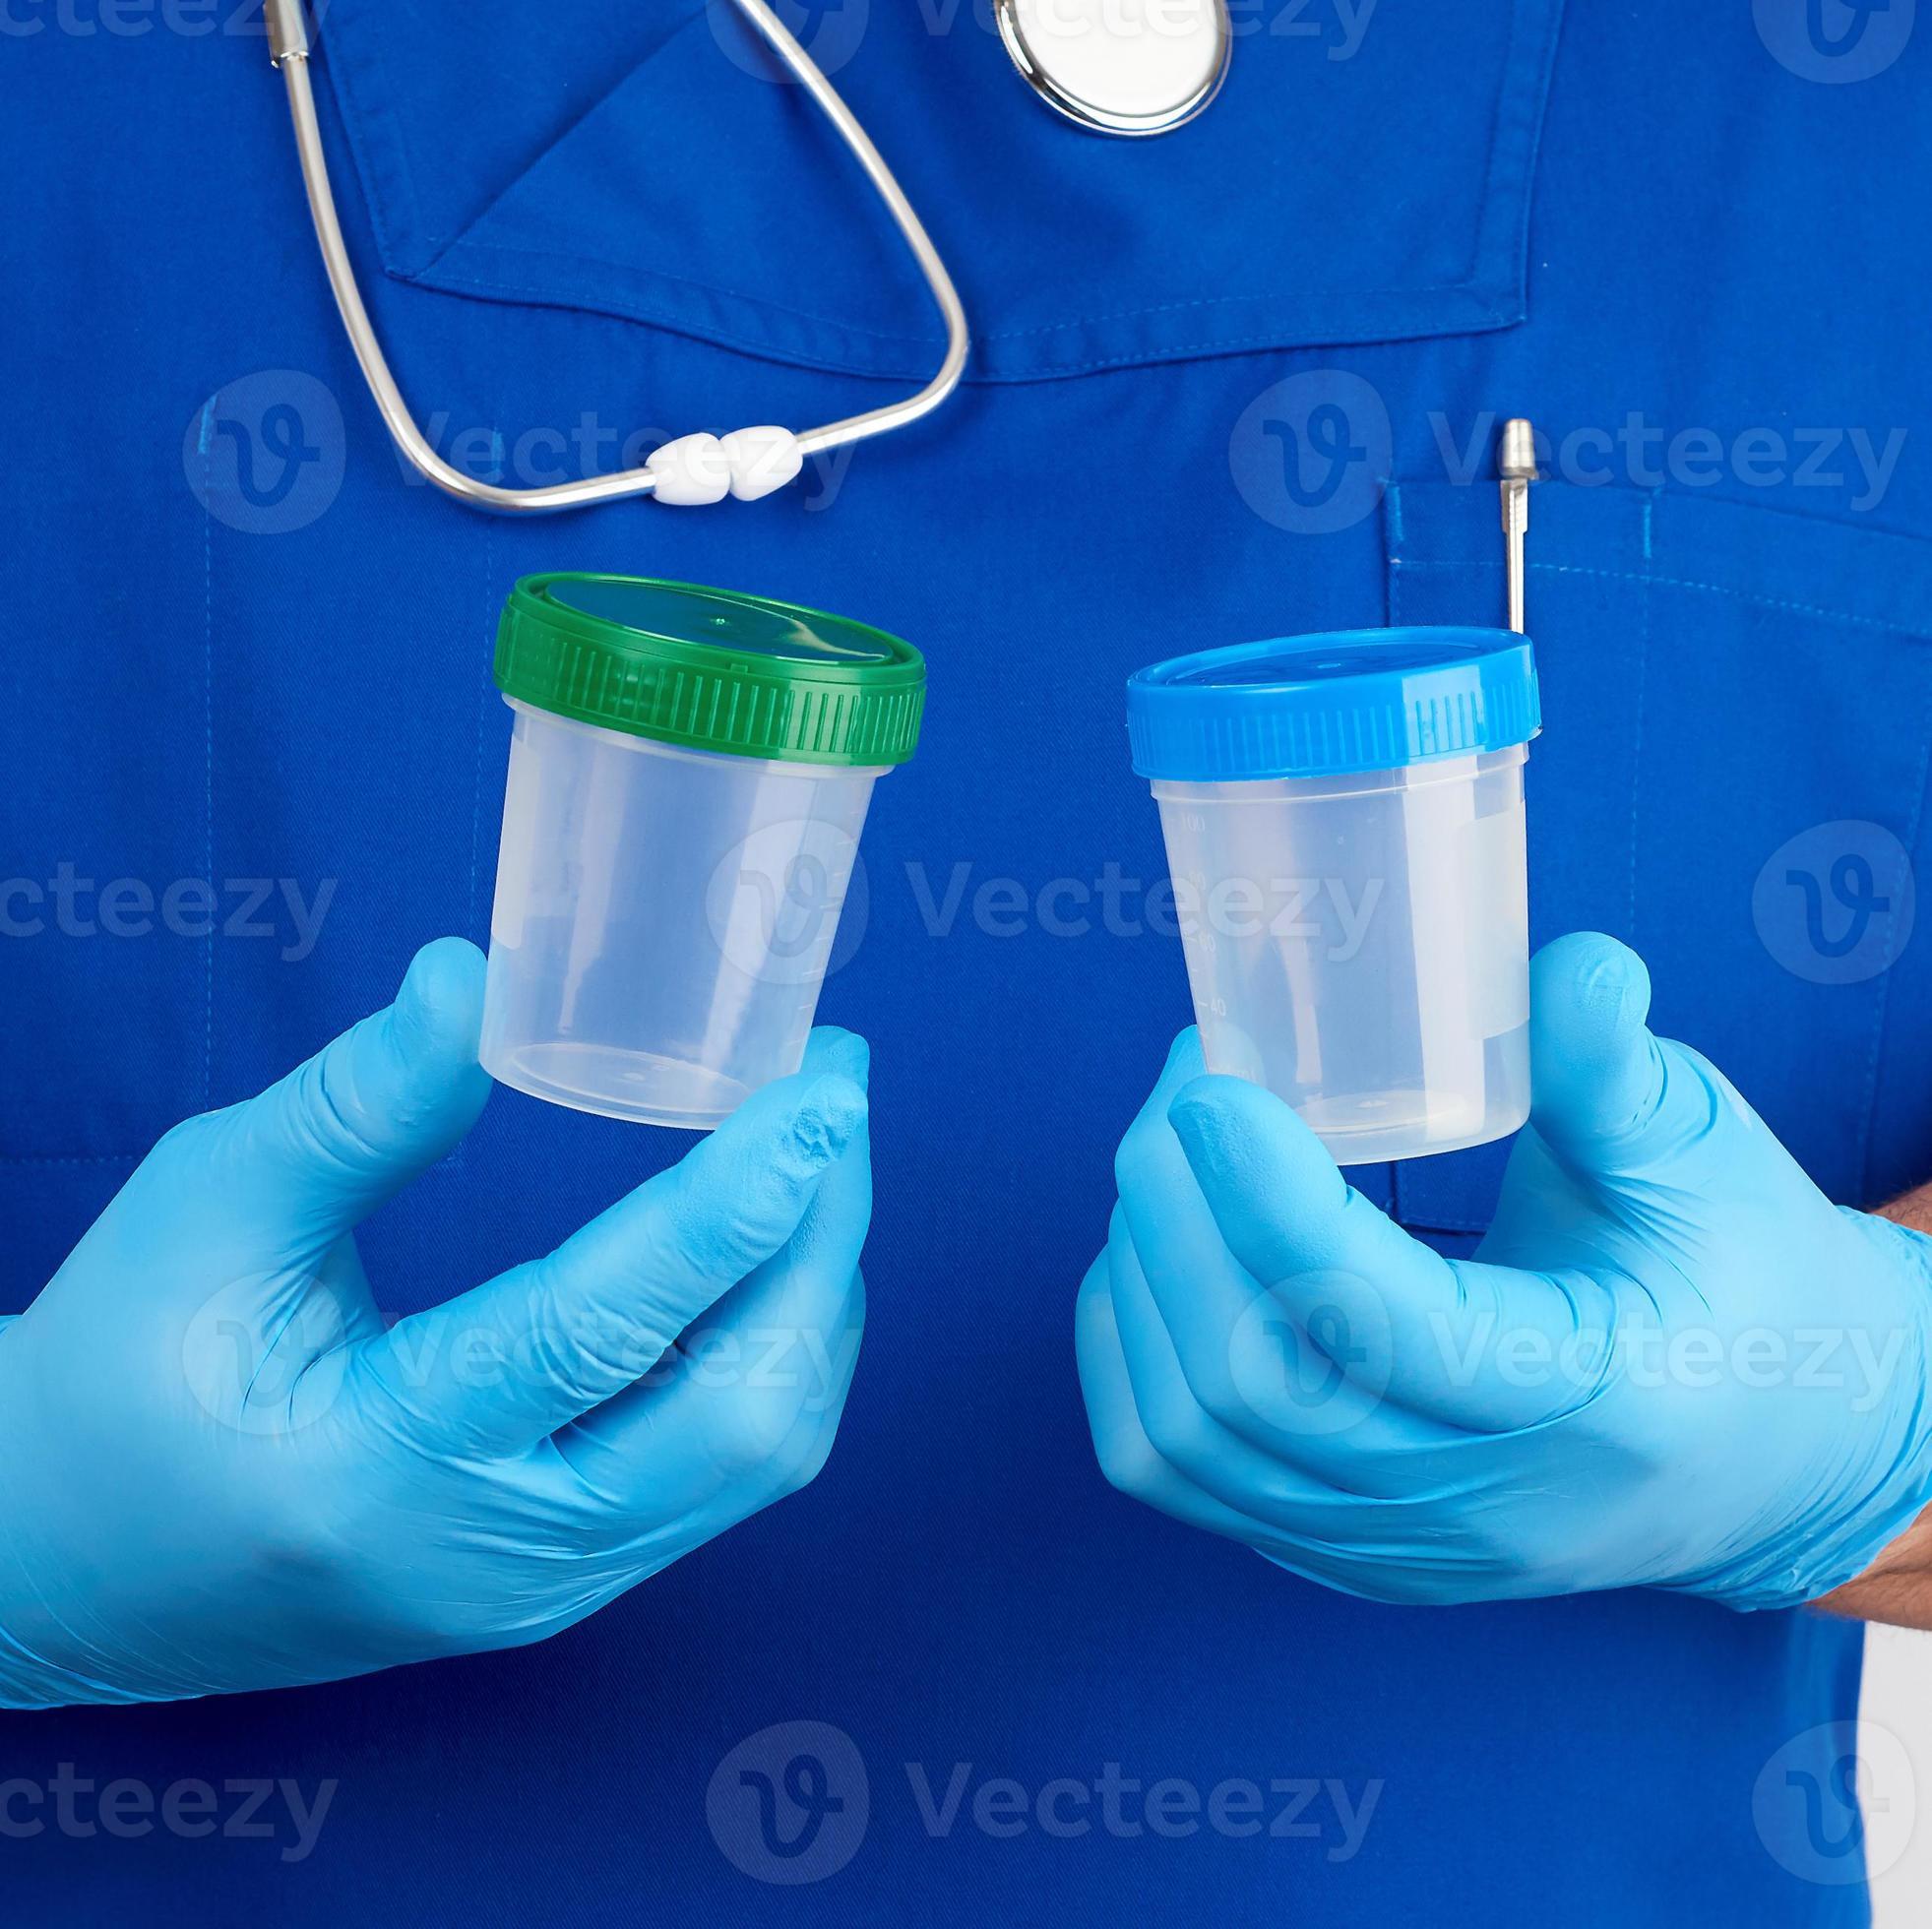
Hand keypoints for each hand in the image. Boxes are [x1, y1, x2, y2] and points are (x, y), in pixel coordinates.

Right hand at [0, 939, 869, 1705]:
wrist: (71, 1563)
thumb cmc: (120, 1373)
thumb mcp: (205, 1211)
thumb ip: (355, 1108)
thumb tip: (480, 980)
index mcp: (378, 1468)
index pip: (602, 1332)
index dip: (733, 1203)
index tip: (823, 1088)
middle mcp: (493, 1559)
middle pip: (741, 1416)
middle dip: (821, 1243)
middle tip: (838, 1096)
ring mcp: (544, 1591)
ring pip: (759, 1455)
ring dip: (816, 1297)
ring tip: (820, 1158)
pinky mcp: (566, 1582)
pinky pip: (724, 1473)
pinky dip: (778, 1354)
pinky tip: (774, 1256)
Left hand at [1077, 933, 1931, 1610]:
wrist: (1769, 1453)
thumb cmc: (1741, 1284)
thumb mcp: (1707, 1161)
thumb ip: (1616, 1070)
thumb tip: (1566, 964)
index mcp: (1593, 1407)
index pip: (1386, 1327)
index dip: (1272, 1202)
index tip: (1214, 1084)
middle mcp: (1479, 1510)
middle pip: (1252, 1384)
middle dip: (1177, 1216)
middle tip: (1183, 1088)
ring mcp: (1397, 1550)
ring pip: (1190, 1439)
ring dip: (1141, 1276)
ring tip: (1167, 1154)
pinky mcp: (1339, 1552)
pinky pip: (1175, 1471)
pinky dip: (1126, 1353)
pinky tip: (1151, 1255)